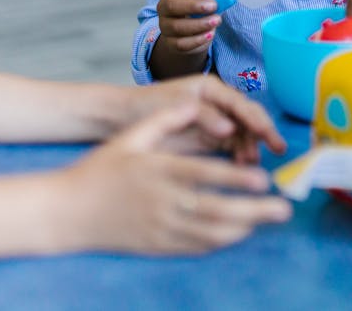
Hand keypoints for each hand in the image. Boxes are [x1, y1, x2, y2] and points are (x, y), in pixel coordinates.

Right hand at [65, 104, 291, 254]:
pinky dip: (222, 240)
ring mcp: (161, 228)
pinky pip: (197, 247)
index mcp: (158, 172)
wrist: (68, 211)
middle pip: (217, 210)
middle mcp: (163, 202)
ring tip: (267, 220)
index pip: (205, 175)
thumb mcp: (131, 137)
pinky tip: (239, 232)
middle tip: (283, 209)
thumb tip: (196, 104)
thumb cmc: (101, 169)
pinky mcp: (158, 246)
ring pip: (211, 233)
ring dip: (244, 228)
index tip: (263, 180)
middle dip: (255, 212)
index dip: (236, 178)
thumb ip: (166, 119)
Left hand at [121, 75, 287, 163]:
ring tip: (251, 163)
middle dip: (262, 134)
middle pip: (248, 118)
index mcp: (211, 89)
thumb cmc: (145, 106)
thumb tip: (230, 130)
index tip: (270, 135)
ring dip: (250, 147)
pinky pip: (231, 147)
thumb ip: (204, 116)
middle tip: (275, 151)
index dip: (258, 120)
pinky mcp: (208, 140)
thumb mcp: (174, 106)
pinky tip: (241, 167)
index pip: (242, 104)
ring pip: (242, 134)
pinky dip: (239, 156)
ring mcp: (214, 122)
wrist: (120, 119)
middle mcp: (217, 103)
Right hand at [156, 0, 219, 54]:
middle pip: (172, 5)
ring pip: (177, 26)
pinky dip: (197, 40)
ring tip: (216, 21)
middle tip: (214, 6)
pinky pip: (181, 43)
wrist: (188, 34)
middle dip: (194, 5)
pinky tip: (210, 34)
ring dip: (199, 24)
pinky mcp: (170, 43)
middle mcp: (164, 7)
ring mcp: (165, 26)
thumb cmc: (197, 10)